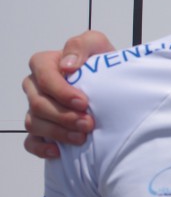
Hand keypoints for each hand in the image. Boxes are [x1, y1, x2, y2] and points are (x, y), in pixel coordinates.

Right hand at [22, 31, 114, 157]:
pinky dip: (42, 148)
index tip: (84, 102)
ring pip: (34, 123)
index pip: (43, 76)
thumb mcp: (97, 45)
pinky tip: (59, 151)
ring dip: (58, 132)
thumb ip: (81, 46)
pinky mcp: (41, 129)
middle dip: (64, 115)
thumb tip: (67, 65)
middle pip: (38, 103)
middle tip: (88, 123)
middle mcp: (36, 87)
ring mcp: (36, 109)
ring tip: (82, 137)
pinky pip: (30, 142)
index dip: (61, 91)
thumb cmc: (102, 65)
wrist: (113, 85)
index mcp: (46, 65)